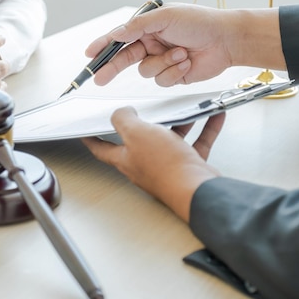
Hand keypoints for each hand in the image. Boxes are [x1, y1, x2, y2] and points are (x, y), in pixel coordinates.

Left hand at [82, 107, 224, 221]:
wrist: (196, 189)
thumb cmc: (166, 167)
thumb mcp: (137, 134)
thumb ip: (124, 120)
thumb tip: (121, 112)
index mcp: (127, 158)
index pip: (102, 149)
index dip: (92, 140)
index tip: (85, 133)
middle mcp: (146, 164)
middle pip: (142, 141)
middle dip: (146, 123)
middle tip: (146, 110)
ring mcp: (169, 166)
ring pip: (172, 139)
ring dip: (180, 122)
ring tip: (186, 108)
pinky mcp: (190, 166)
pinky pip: (197, 143)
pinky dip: (205, 129)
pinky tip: (213, 116)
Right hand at [85, 4, 284, 86]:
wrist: (225, 40)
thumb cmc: (199, 22)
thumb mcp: (165, 17)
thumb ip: (137, 26)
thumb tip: (117, 34)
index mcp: (149, 27)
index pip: (120, 38)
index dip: (104, 46)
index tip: (90, 55)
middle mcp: (153, 44)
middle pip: (125, 60)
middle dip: (112, 69)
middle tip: (100, 78)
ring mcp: (162, 61)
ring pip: (146, 72)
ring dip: (163, 63)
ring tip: (181, 53)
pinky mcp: (173, 76)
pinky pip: (162, 80)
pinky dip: (174, 72)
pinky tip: (186, 63)